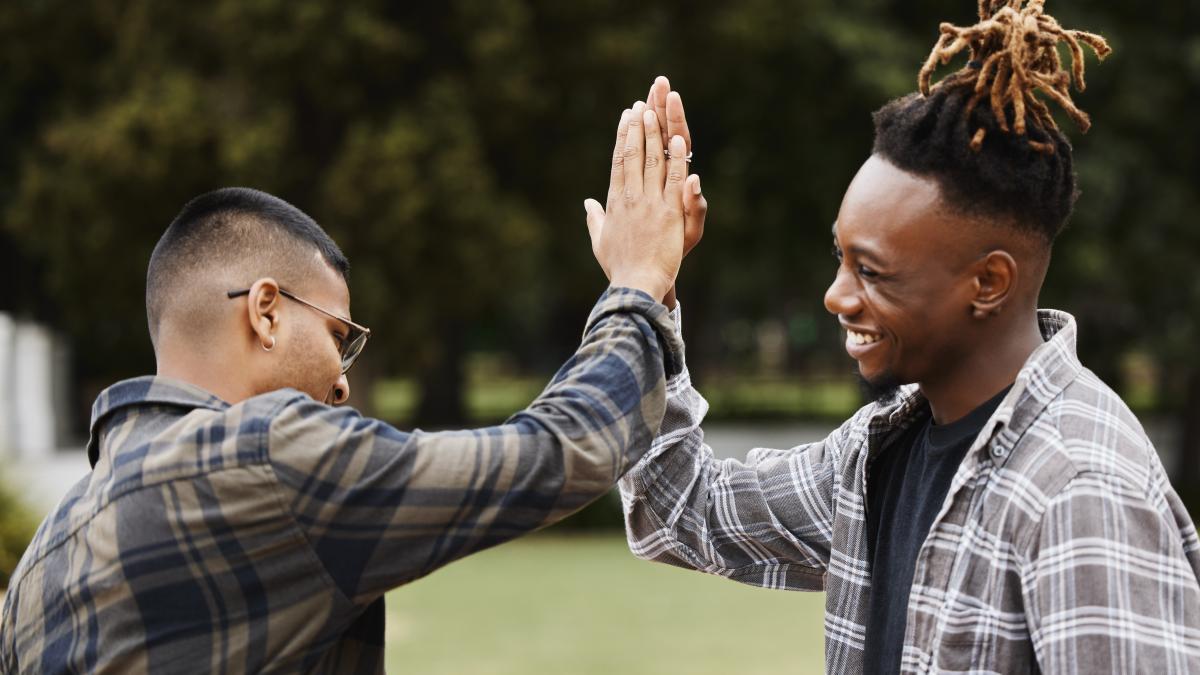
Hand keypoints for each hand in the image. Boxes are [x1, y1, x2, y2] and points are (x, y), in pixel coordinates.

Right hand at [583, 101, 687, 301]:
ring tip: (655, 111)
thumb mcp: (601, 241)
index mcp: (614, 202)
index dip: (622, 137)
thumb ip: (595, 219)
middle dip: (637, 127)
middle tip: (640, 104)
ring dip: (654, 134)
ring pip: (652, 161)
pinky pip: (674, 180)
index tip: (625, 117)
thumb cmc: (618, 267)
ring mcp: (650, 203)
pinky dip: (677, 158)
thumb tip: (588, 204)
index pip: (617, 161)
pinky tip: (678, 139)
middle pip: (633, 154)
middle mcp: (630, 198)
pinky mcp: (669, 212)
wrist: (636, 284)